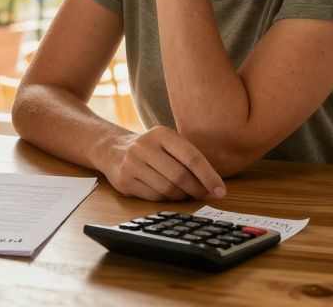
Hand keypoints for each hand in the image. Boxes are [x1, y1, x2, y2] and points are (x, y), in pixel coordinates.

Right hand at [96, 126, 226, 200]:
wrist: (111, 148)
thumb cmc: (150, 149)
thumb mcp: (167, 143)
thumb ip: (189, 159)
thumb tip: (214, 187)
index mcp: (161, 133)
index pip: (191, 157)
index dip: (209, 177)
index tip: (220, 191)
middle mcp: (144, 146)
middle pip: (180, 176)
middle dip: (196, 190)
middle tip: (204, 195)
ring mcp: (131, 163)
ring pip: (167, 189)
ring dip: (181, 196)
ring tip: (184, 193)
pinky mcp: (124, 180)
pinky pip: (154, 197)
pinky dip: (165, 199)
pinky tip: (166, 193)